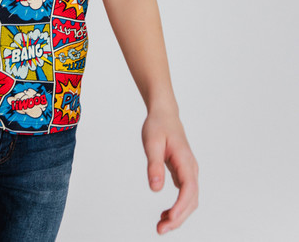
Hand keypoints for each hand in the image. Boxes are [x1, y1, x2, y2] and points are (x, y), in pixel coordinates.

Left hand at [141, 108, 198, 234]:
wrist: (164, 114)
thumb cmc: (158, 126)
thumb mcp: (151, 143)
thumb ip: (154, 165)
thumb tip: (155, 188)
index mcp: (185, 160)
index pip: (188, 189)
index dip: (181, 207)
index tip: (169, 218)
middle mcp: (191, 168)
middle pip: (191, 199)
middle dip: (179, 217)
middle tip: (160, 229)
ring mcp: (189, 171)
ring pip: (190, 199)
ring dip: (179, 215)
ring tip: (161, 225)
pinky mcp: (184, 173)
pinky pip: (185, 195)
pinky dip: (178, 207)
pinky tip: (166, 214)